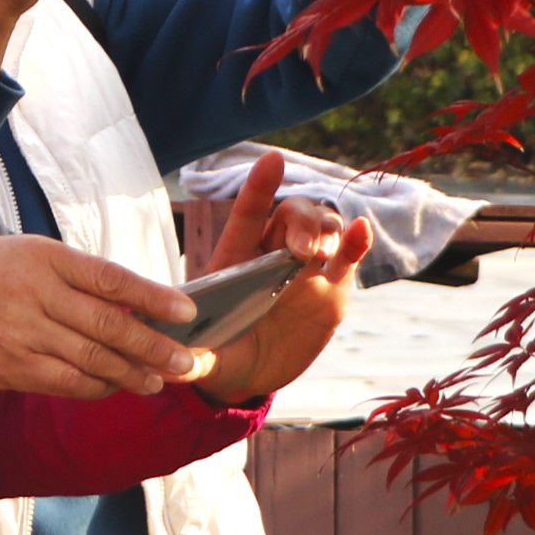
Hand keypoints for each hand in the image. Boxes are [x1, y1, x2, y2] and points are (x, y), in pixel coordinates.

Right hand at [0, 234, 206, 397]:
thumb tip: (124, 301)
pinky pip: (64, 382)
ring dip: (132, 374)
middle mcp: (35, 294)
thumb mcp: (18, 254)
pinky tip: (115, 387)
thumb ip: (67, 275)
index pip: (111, 279)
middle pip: (109, 325)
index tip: (188, 313)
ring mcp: (21, 334)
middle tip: (189, 361)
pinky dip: (95, 387)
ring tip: (160, 380)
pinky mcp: (8, 367)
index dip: (154, 298)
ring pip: (92, 360)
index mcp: (42, 256)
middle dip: (155, 347)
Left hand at [191, 149, 372, 401]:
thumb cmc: (215, 354)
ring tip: (321, 255)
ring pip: (322, 228)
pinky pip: (348, 258)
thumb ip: (194, 358)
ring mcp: (305, 270)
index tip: (273, 159)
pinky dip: (357, 241)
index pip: (248, 214)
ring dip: (326, 231)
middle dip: (301, 222)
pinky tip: (362, 232)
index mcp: (235, 259)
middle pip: (292, 215)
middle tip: (301, 251)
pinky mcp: (332, 289)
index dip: (260, 186)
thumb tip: (172, 366)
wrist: (247, 375)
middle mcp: (272, 255)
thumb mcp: (202, 357)